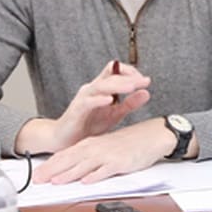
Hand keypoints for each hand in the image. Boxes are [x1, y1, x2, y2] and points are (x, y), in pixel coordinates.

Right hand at [15, 61, 150, 154]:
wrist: (65, 141)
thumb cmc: (89, 126)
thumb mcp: (114, 114)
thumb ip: (129, 104)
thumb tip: (147, 92)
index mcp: (101, 88)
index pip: (116, 71)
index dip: (131, 72)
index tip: (145, 81)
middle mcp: (92, 89)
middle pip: (111, 76)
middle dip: (129, 78)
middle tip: (144, 81)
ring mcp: (83, 98)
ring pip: (101, 85)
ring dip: (117, 85)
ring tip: (131, 87)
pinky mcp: (76, 110)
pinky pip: (87, 102)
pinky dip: (99, 100)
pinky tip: (110, 100)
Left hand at [33, 117, 174, 184]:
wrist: (151, 136)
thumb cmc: (128, 143)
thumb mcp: (104, 149)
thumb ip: (89, 159)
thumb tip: (75, 172)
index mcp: (90, 144)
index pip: (65, 155)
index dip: (49, 166)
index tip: (37, 176)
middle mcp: (96, 148)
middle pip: (70, 160)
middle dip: (52, 170)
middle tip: (37, 180)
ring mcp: (107, 155)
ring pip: (84, 165)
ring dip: (69, 174)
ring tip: (56, 181)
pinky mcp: (120, 162)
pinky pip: (106, 170)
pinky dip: (95, 175)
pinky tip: (86, 181)